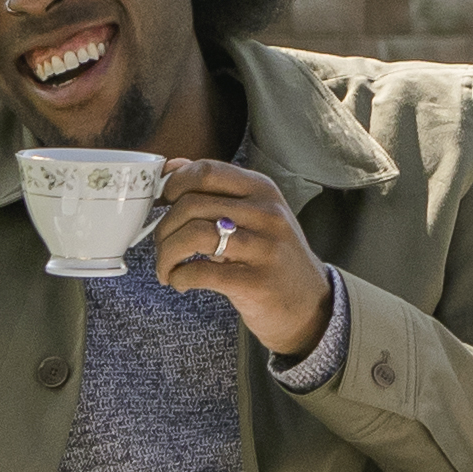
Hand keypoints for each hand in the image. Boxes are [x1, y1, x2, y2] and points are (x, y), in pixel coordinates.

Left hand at [150, 157, 334, 361]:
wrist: (311, 304)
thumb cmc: (273, 257)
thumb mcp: (256, 214)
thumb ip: (218, 190)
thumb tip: (173, 167)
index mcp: (263, 189)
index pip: (206, 171)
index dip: (173, 185)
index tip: (160, 203)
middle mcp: (267, 214)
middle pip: (192, 204)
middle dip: (163, 227)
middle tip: (161, 244)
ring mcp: (265, 248)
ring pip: (193, 236)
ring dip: (166, 254)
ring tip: (167, 267)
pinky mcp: (256, 282)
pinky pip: (200, 272)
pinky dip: (179, 277)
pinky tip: (180, 281)